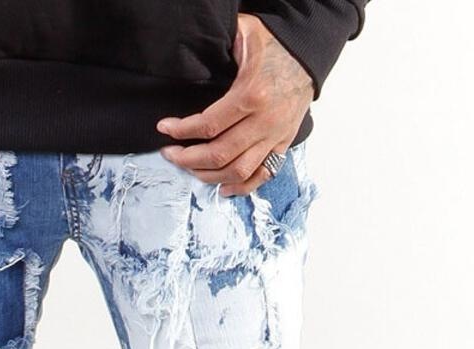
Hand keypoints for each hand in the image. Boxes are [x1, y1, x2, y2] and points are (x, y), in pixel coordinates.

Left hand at [156, 15, 313, 195]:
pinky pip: (261, 176)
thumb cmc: (276, 47)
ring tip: (190, 168)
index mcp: (251, 95)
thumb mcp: (246, 35)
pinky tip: (222, 188)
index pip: (208, 125)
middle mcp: (264, 122)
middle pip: (219, 155)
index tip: (165, 128)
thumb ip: (219, 47)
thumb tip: (192, 55)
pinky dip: (241, 187)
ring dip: (208, 175)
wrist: (309, 57)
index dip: (182, 131)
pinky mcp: (282, 145)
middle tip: (171, 154)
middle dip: (188, 159)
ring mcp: (275, 137)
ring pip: (237, 171)